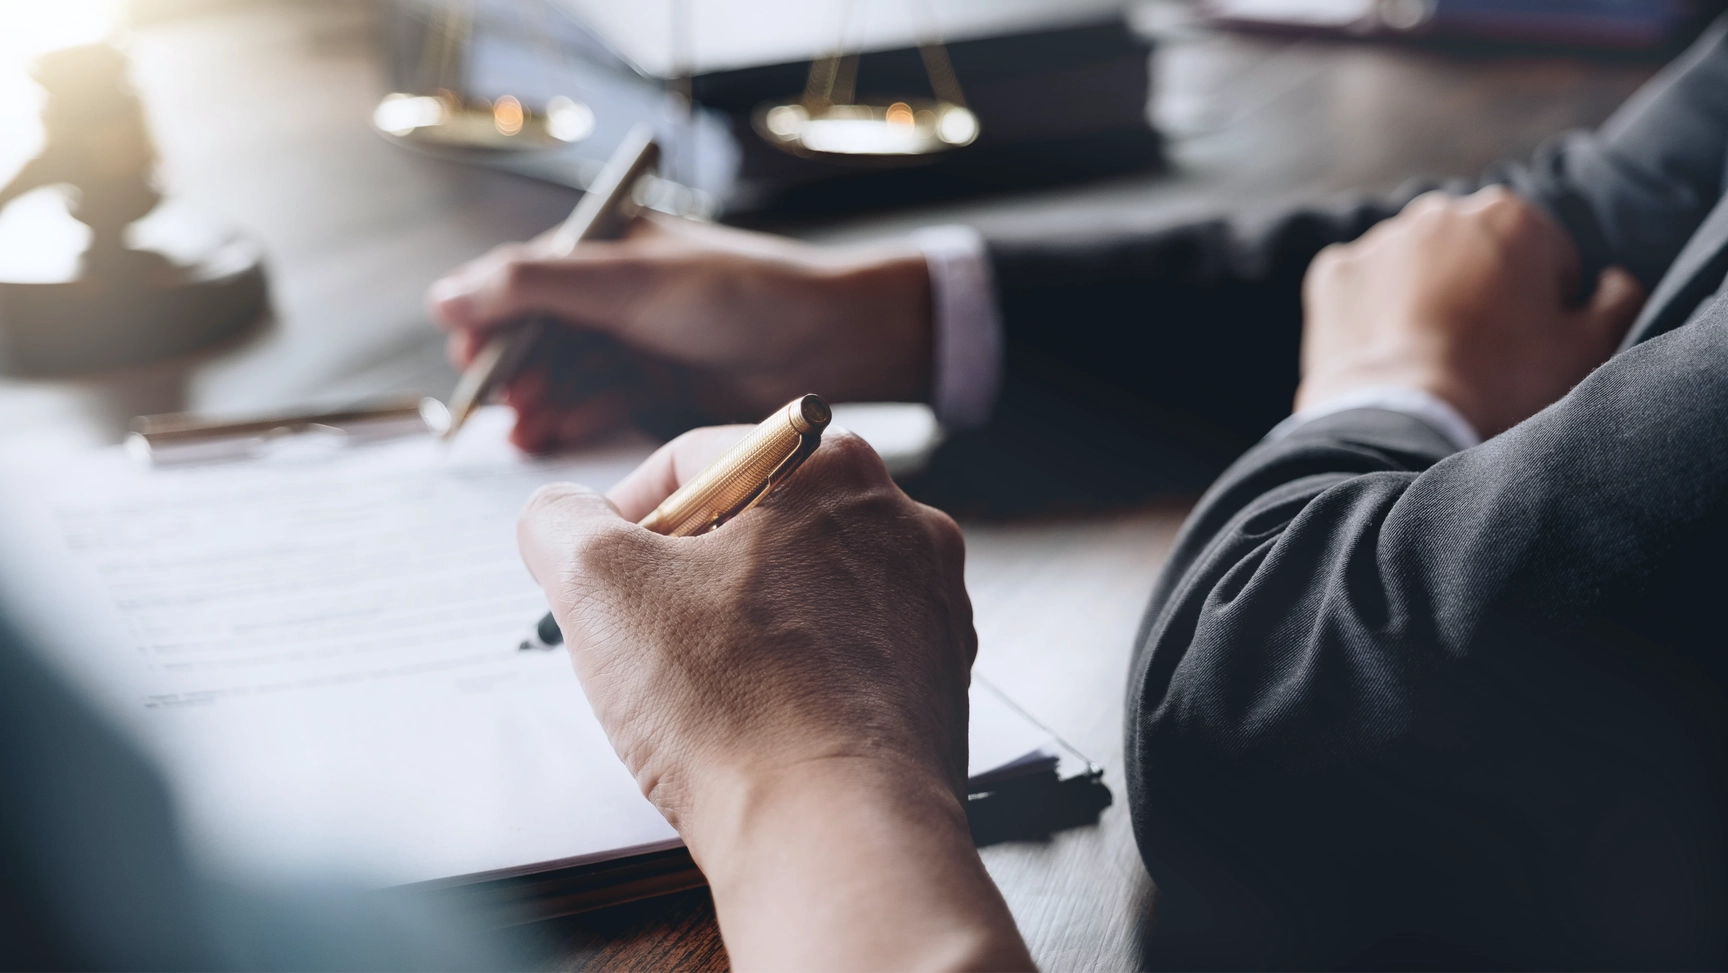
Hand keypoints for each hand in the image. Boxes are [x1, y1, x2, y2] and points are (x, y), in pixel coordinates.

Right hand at [430, 215, 932, 451]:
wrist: (829, 341)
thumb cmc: (740, 293)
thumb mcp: (626, 283)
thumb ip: (533, 286)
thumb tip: (444, 298)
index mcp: (606, 249)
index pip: (522, 282)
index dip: (489, 322)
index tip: (468, 362)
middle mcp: (617, 295)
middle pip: (540, 337)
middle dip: (517, 372)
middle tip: (505, 406)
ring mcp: (639, 343)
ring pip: (568, 376)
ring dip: (544, 402)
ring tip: (528, 431)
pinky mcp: (662, 389)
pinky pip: (602, 404)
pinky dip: (578, 417)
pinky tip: (556, 434)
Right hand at [517, 428, 1031, 971]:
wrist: (834, 835)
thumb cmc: (734, 709)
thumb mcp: (598, 584)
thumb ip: (559, 521)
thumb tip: (560, 517)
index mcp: (831, 466)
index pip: (696, 461)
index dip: (626, 518)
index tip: (600, 575)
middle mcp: (898, 520)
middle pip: (755, 523)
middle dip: (688, 575)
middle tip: (645, 637)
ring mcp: (927, 601)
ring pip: (801, 589)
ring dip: (742, 625)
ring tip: (704, 688)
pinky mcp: (936, 676)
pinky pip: (843, 653)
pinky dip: (796, 675)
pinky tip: (760, 720)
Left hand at [1298, 187, 1645, 437]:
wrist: (1404, 424)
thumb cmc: (1504, 385)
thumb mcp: (1588, 348)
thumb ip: (1618, 300)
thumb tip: (1612, 281)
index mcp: (1512, 215)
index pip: (1543, 257)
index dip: (1545, 307)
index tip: (1528, 348)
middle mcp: (1440, 211)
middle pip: (1475, 253)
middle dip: (1480, 291)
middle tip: (1478, 355)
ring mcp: (1379, 240)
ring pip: (1414, 266)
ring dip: (1424, 297)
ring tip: (1428, 358)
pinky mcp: (1332, 274)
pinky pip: (1360, 288)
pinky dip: (1370, 314)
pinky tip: (1385, 354)